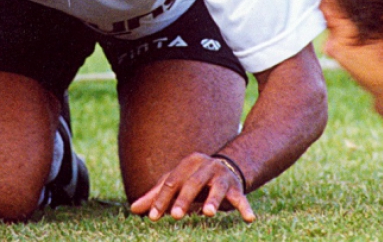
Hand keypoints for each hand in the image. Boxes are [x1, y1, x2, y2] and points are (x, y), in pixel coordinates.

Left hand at [129, 152, 254, 221]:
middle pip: (192, 183)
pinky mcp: (237, 187)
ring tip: (208, 213)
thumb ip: (156, 195)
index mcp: (188, 163)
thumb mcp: (176, 184)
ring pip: (217, 188)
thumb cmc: (194, 179)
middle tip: (175, 215)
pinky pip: (241, 198)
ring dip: (213, 200)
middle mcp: (206, 166)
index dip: (161, 199)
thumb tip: (133, 209)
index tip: (152, 216)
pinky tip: (249, 219)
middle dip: (183, 199)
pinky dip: (245, 208)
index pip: (171, 181)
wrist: (227, 168)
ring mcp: (222, 176)